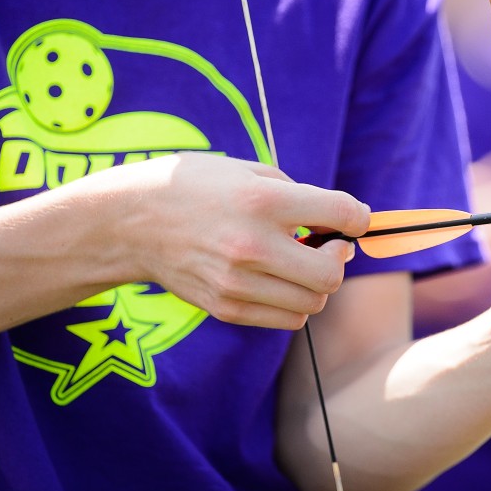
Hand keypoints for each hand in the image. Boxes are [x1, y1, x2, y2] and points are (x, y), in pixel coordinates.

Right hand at [86, 152, 370, 328]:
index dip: (359, 217)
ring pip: (313, 302)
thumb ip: (298, 194)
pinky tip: (279, 280)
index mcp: (262, 201)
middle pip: (331, 273)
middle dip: (340, 257)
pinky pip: (287, 319)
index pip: (341, 215)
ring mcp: (237, 282)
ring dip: (317, 283)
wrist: (130, 221)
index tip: (353, 218)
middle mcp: (252, 245)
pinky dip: (294, 302)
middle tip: (329, 243)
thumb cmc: (196, 186)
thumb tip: (340, 221)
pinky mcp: (226, 307)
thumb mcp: (248, 171)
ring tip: (299, 262)